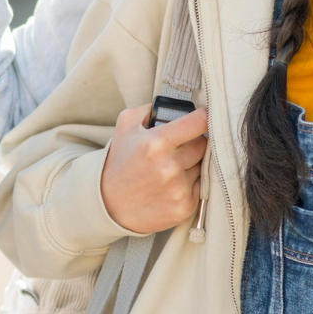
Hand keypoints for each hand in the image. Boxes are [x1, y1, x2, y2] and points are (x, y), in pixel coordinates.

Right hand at [100, 104, 208, 234]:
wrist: (108, 204)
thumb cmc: (119, 162)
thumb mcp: (125, 126)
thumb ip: (149, 109)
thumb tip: (174, 106)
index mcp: (156, 143)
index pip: (199, 123)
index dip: (203, 117)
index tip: (203, 117)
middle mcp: (169, 167)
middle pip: (203, 145)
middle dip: (194, 142)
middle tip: (180, 145)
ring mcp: (178, 189)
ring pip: (203, 166)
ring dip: (193, 164)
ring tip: (171, 167)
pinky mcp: (184, 207)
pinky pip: (201, 187)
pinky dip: (191, 183)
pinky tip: (172, 184)